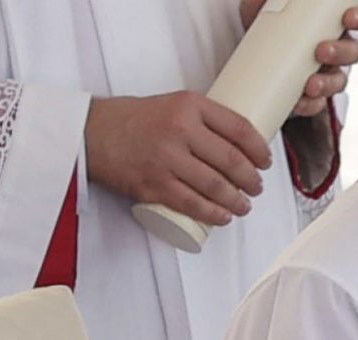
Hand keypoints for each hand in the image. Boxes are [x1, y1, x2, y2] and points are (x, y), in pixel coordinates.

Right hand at [86, 92, 272, 225]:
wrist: (91, 132)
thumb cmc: (133, 119)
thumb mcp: (171, 105)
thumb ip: (201, 120)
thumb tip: (237, 144)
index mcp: (189, 106)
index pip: (238, 128)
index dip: (259, 149)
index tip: (266, 161)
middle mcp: (180, 130)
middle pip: (232, 161)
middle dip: (251, 180)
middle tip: (256, 187)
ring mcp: (167, 159)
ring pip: (216, 187)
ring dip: (237, 201)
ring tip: (244, 205)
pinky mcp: (154, 185)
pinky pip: (193, 205)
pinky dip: (214, 214)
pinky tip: (224, 216)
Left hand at [242, 2, 357, 118]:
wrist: (248, 37)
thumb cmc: (267, 9)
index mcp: (336, 17)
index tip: (348, 18)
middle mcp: (338, 44)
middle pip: (353, 51)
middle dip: (341, 53)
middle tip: (321, 51)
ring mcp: (327, 70)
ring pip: (339, 80)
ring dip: (328, 83)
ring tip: (310, 84)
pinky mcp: (312, 91)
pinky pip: (318, 102)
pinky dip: (310, 104)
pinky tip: (299, 102)